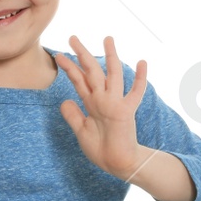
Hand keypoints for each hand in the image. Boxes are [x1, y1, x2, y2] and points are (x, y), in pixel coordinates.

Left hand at [53, 35, 148, 178]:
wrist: (116, 164)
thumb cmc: (101, 149)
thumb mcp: (81, 131)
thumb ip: (73, 116)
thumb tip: (65, 101)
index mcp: (92, 103)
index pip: (79, 80)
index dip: (69, 68)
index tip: (58, 55)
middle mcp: (103, 99)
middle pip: (91, 71)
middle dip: (81, 54)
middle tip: (72, 36)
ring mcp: (115, 103)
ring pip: (112, 75)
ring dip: (110, 57)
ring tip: (107, 39)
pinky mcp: (126, 112)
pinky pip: (135, 93)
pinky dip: (140, 79)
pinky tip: (141, 62)